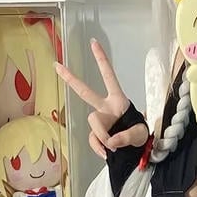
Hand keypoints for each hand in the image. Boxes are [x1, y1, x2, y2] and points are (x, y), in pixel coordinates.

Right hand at [55, 40, 147, 160]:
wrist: (135, 153)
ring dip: (104, 136)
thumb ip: (126, 137)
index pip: (109, 77)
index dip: (101, 60)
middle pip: (85, 92)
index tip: (93, 43)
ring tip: (115, 146)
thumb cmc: (140, 137)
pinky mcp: (95, 135)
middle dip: (71, 79)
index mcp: (118, 100)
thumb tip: (110, 141)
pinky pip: (93, 141)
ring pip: (94, 125)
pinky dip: (100, 148)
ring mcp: (99, 121)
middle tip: (57, 65)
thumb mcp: (139, 135)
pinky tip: (108, 153)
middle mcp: (105, 107)